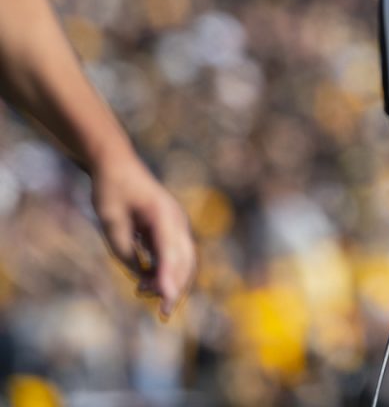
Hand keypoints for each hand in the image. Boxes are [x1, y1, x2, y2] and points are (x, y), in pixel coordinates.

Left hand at [91, 154, 196, 318]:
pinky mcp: (170, 228)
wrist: (117, 165)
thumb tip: (140, 276)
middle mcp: (177, 220)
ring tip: (142, 293)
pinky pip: (175, 255)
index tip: (167, 304)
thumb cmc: (111, 191)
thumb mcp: (110, 223)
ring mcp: (177, 224)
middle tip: (163, 314)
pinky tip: (146, 281)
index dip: (170, 282)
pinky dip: (165, 271)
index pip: (172, 256)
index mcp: (163, 216)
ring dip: (170, 281)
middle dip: (177, 288)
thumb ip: (125, 252)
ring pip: (184, 260)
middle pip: (186, 261)